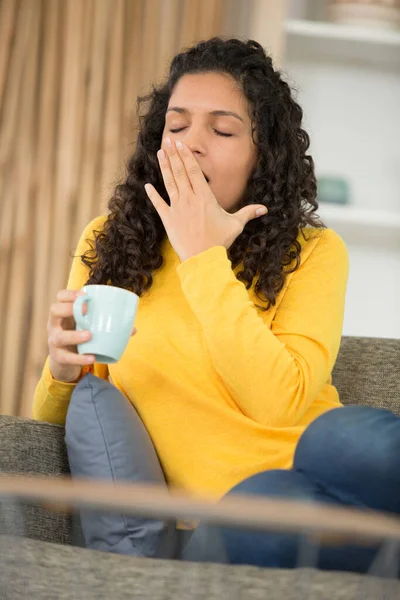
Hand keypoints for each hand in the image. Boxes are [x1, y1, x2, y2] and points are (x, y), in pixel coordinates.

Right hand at [47, 289, 136, 382]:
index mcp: (63, 313)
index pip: (59, 297)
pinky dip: (80, 358)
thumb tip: (133, 329)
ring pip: (59, 336)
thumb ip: (106, 325)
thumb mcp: (87, 327)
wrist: (65, 361)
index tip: (84, 294)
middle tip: (86, 309)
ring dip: (74, 335)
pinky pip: (66, 358)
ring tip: (89, 335)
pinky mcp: (59, 357)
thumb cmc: (79, 336)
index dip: (69, 294)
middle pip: (54, 311)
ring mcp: (54, 341)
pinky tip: (92, 357)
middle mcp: (54, 325)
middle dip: (68, 308)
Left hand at [144, 138, 267, 261]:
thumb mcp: (235, 225)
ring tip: (159, 152)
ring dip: (164, 167)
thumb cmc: (219, 241)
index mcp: (205, 197)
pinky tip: (147, 185)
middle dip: (174, 155)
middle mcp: (189, 199)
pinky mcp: (168, 220)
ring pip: (169, 183)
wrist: (202, 258)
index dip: (186, 156)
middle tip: (168, 140)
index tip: (180, 143)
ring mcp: (177, 208)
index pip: (194, 171)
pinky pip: (159, 204)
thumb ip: (248, 213)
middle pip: (180, 172)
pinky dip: (153, 195)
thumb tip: (264, 208)